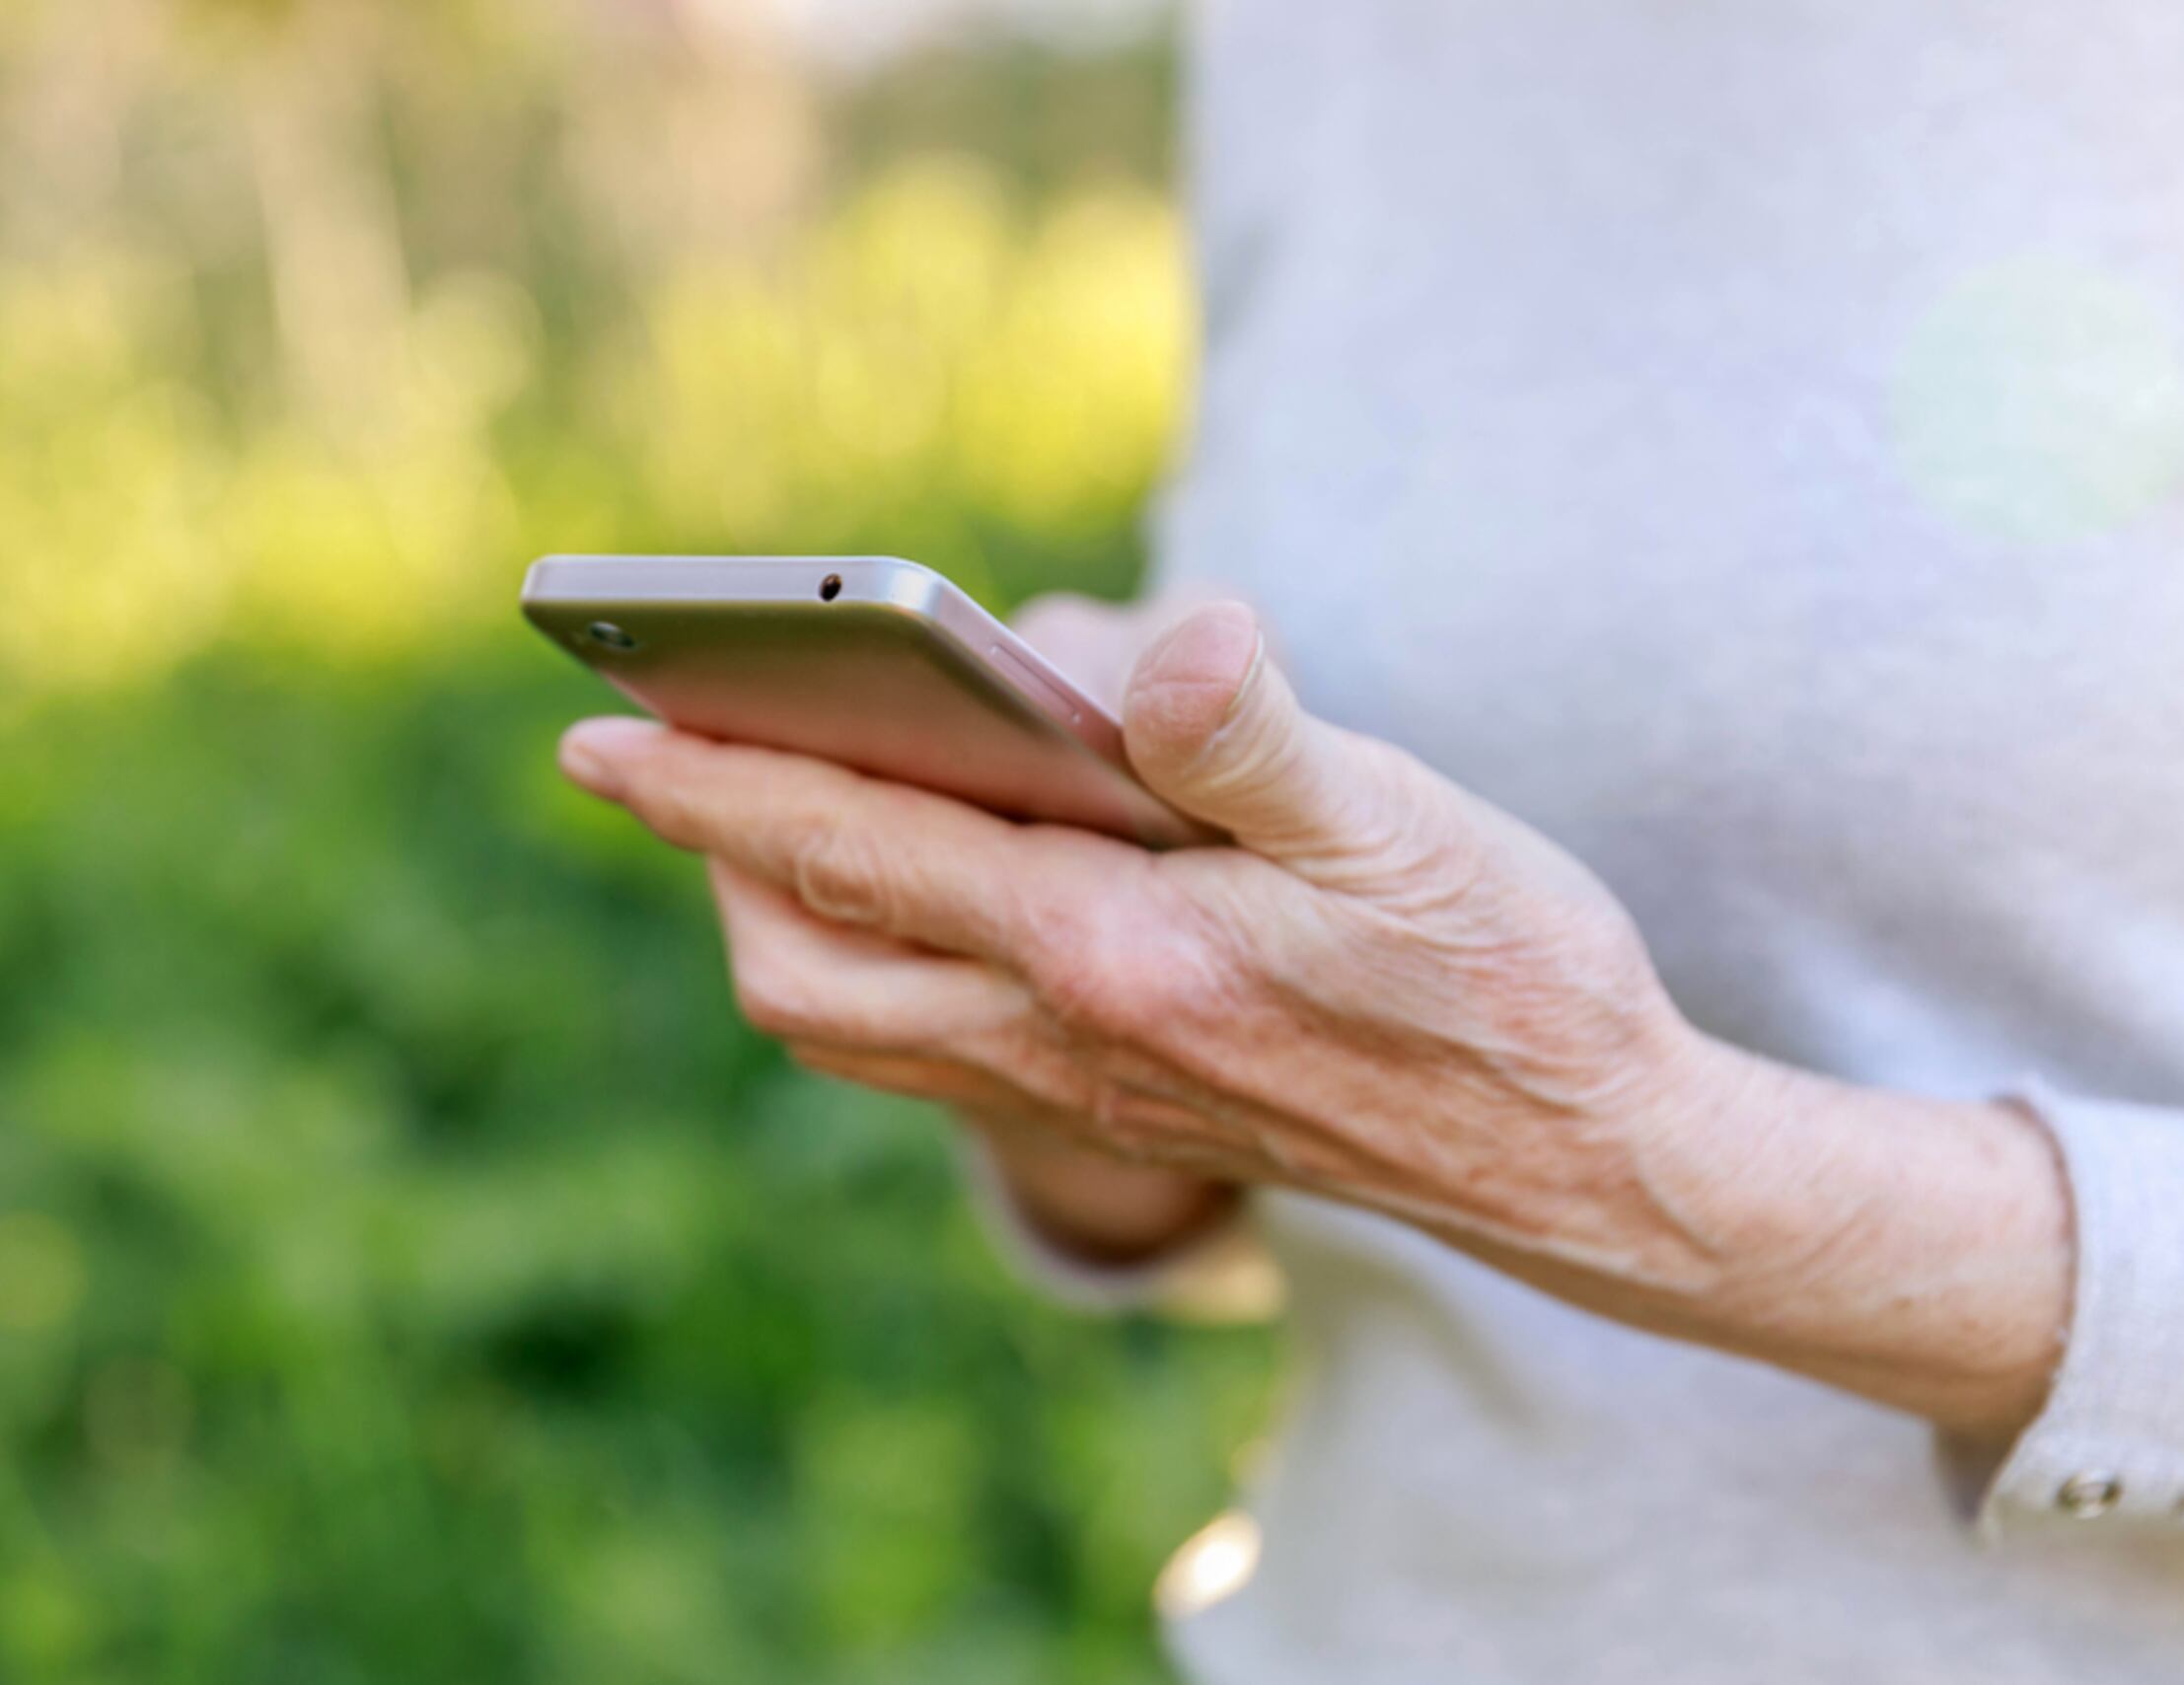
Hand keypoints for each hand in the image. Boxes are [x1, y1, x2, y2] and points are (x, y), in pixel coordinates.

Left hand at [559, 602, 2072, 1438]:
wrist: (1585, 1167)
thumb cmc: (1506, 977)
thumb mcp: (1399, 823)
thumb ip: (1254, 735)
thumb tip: (1151, 639)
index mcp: (1112, 954)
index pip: (855, 851)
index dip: (713, 784)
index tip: (598, 733)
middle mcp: (1067, 1044)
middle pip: (809, 968)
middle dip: (720, 864)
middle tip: (694, 759)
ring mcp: (1088, 1099)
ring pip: (859, 1027)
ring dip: (789, 924)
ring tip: (792, 820)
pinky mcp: (1124, 1122)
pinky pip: (930, 1059)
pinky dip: (877, 976)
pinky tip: (935, 903)